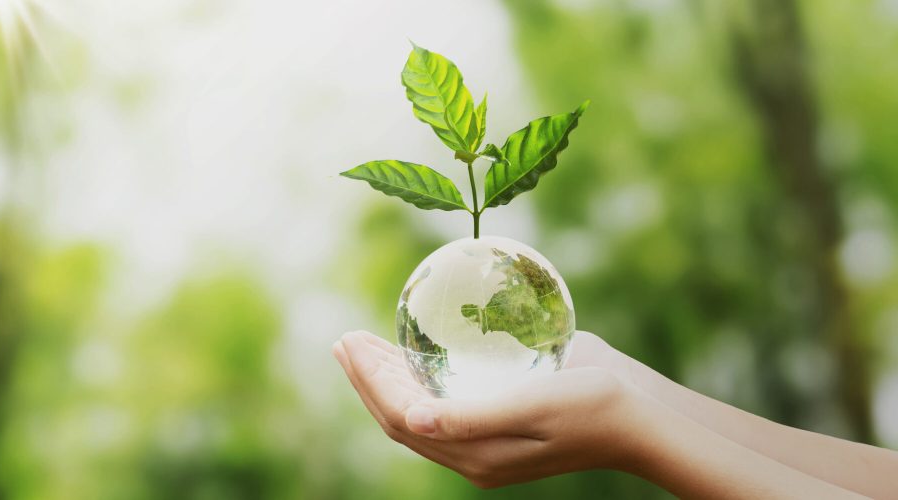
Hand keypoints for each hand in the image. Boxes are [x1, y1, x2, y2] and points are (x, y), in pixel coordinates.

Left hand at [332, 331, 658, 487]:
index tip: (349, 343)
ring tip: (364, 347)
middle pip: (401, 416)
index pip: (400, 416)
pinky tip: (414, 358)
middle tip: (344, 340)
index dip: (368, 381)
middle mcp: (473, 454)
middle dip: (368, 380)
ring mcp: (485, 443)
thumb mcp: (532, 406)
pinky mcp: (500, 424)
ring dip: (387, 380)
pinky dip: (418, 382)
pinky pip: (443, 406)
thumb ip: (471, 416)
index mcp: (474, 455)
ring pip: (418, 413)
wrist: (644, 418)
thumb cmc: (594, 405)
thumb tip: (411, 417)